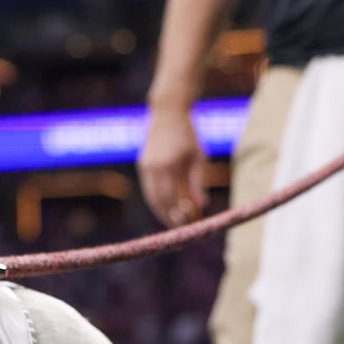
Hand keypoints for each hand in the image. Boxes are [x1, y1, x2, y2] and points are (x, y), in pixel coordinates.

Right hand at [138, 105, 208, 226]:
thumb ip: (198, 182)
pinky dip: (158, 202)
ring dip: (163, 213)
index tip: (192, 225)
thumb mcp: (198, 157)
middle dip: (171, 218)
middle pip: (161, 202)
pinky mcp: (142, 167)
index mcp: (169, 165)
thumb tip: (201, 206)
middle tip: (183, 230)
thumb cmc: (188, 136)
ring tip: (175, 223)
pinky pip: (149, 190)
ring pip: (152, 199)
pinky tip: (167, 209)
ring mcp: (145, 168)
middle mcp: (153, 168)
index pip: (175, 198)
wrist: (167, 114)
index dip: (182, 214)